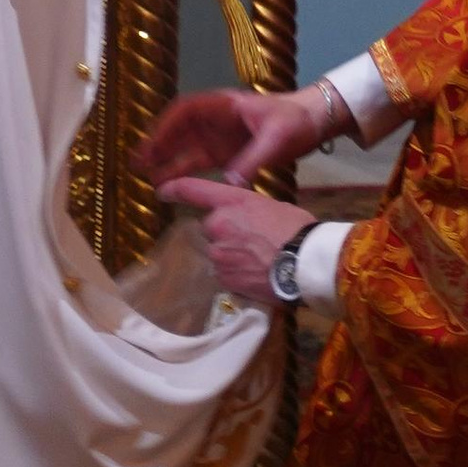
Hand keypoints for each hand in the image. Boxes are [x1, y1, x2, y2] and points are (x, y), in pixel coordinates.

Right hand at [137, 83, 323, 185]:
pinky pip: (197, 162)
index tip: (152, 142)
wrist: (314, 122)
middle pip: (179, 129)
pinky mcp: (226, 154)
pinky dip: (181, 171)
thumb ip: (252, 160)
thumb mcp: (276, 138)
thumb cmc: (295, 121)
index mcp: (224, 106)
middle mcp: (215, 120)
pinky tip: (166, 184)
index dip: (167, 125)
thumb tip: (229, 183)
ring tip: (142, 173)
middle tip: (136, 162)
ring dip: (165, 158)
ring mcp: (219, 137)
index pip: (187, 110)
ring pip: (184, 147)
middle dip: (157, 143)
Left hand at [158, 175, 316, 306]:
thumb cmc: (296, 229)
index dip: (174, 189)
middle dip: (225, 233)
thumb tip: (243, 218)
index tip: (162, 192)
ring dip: (231, 255)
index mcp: (231, 201)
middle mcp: (217, 224)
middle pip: (210, 227)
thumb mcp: (271, 206)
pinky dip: (236, 273)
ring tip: (259, 260)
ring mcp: (218, 252)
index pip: (193, 189)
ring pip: (217, 252)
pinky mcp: (223, 277)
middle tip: (252, 241)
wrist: (305, 263)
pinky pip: (224, 273)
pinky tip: (256, 274)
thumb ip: (247, 209)